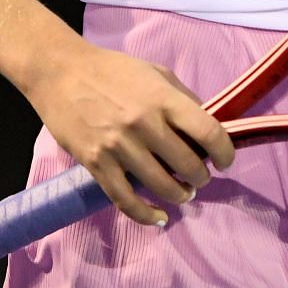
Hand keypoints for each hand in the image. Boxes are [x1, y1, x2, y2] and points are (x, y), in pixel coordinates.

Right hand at [19, 34, 234, 226]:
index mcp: (163, 98)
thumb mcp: (156, 73)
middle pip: (187, 164)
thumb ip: (182, 99)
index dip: (225, 152)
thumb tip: (205, 127)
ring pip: (161, 186)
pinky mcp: (96, 164)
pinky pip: (126, 200)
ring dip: (180, 195)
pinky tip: (159, 217)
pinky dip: (146, 215)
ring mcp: (119, 146)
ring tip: (184, 193)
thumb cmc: (113, 70)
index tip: (225, 161)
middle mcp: (144, 124)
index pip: (208, 132)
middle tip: (201, 177)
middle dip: (201, 176)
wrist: (61, 72)